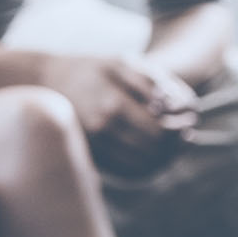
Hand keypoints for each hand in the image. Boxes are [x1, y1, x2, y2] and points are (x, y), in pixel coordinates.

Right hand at [41, 55, 196, 173]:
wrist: (48, 83)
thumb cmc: (93, 69)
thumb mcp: (124, 63)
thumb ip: (154, 83)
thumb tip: (174, 109)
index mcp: (113, 105)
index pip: (161, 131)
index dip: (181, 129)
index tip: (190, 121)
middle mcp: (103, 130)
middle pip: (154, 151)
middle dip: (176, 145)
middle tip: (186, 134)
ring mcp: (95, 147)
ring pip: (142, 166)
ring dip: (164, 158)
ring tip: (172, 144)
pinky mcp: (92, 157)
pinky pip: (128, 173)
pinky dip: (147, 168)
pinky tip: (156, 154)